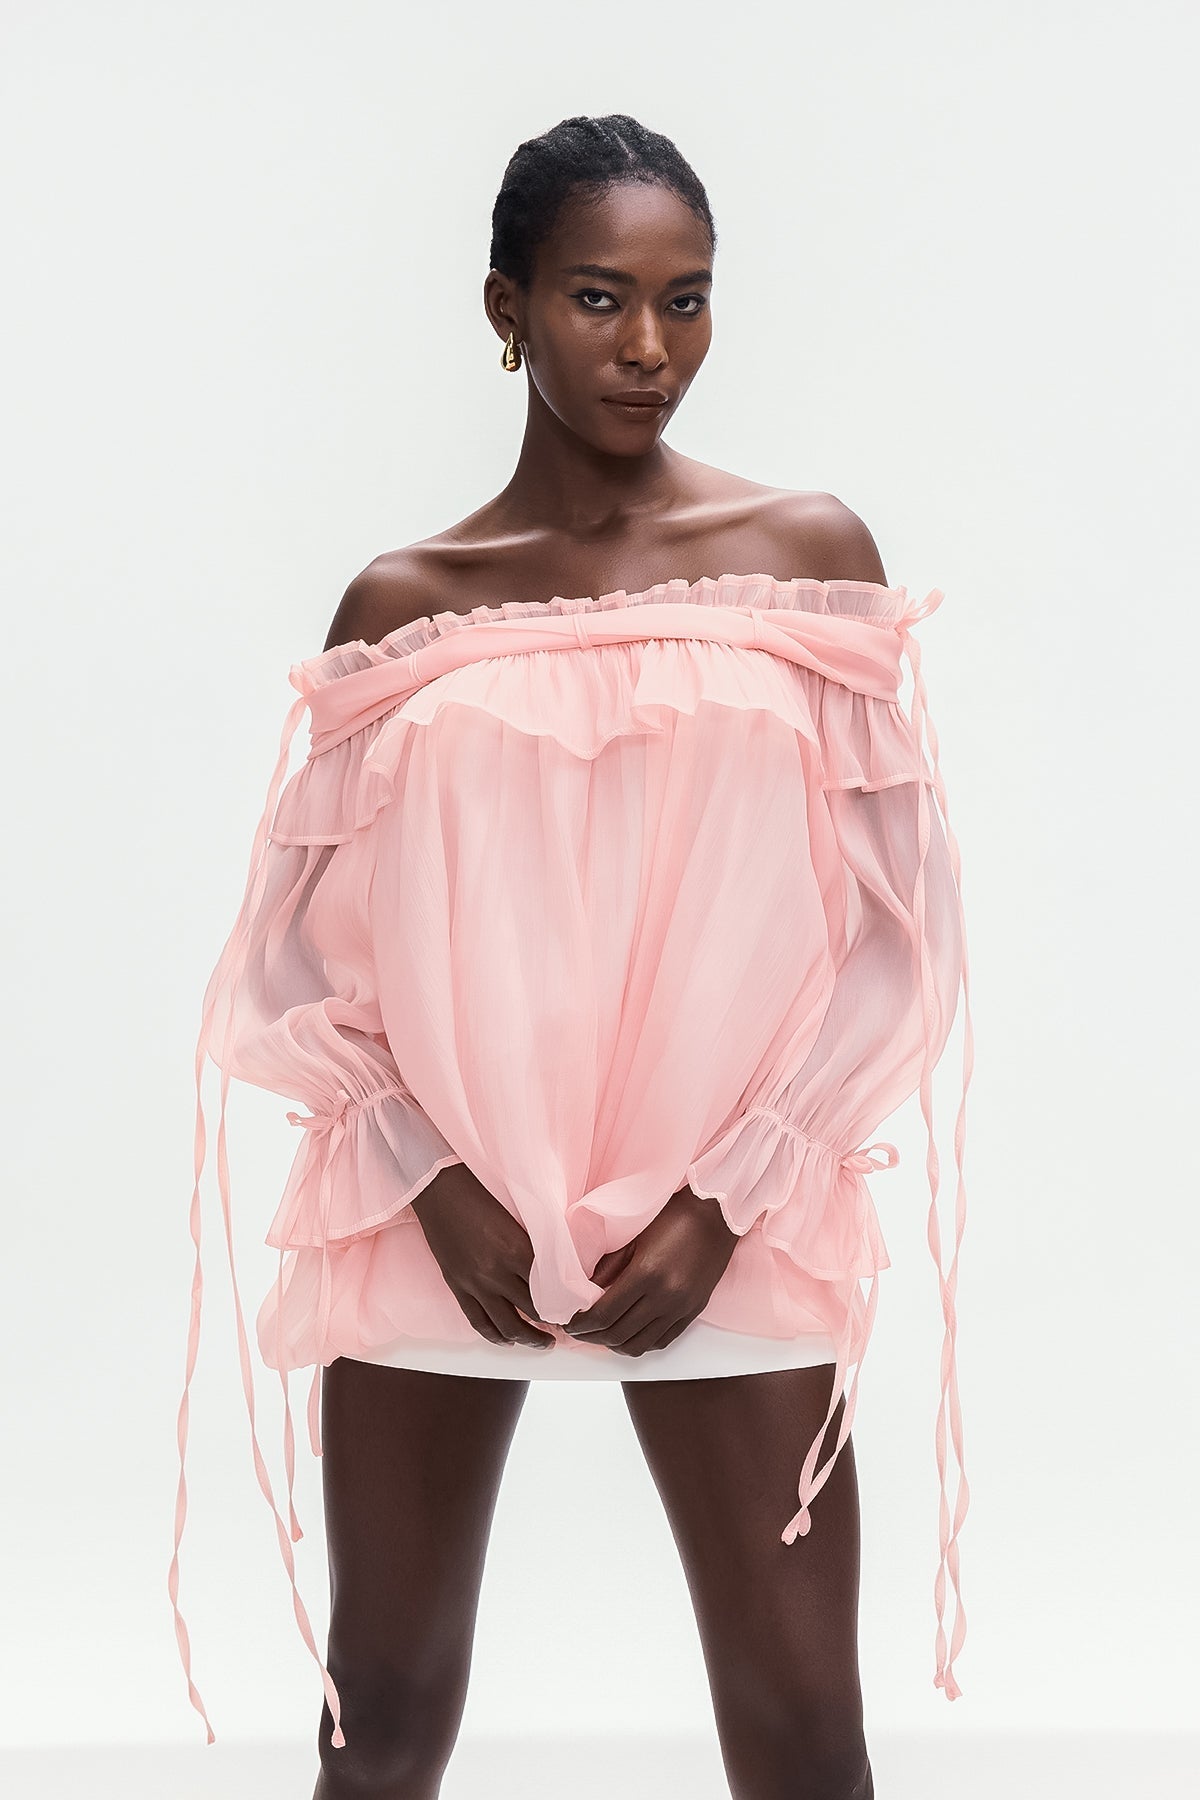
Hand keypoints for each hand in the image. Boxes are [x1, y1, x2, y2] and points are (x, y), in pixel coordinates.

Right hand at [410, 1165, 554, 1347]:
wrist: (439, 1188)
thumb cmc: (480, 1193)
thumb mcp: (516, 1218)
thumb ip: (534, 1245)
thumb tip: (557, 1268)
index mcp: (516, 1250)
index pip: (551, 1289)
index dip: (567, 1304)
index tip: (578, 1309)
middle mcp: (496, 1272)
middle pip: (533, 1311)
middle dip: (553, 1324)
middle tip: (567, 1326)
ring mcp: (474, 1283)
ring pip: (507, 1325)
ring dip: (529, 1339)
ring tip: (544, 1342)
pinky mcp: (457, 1287)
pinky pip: (478, 1322)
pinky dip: (495, 1336)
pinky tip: (508, 1340)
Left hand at [562, 1185, 739, 1357]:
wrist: (716, 1214)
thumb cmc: (672, 1217)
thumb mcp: (634, 1236)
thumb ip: (608, 1266)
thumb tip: (584, 1291)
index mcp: (647, 1273)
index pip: (604, 1314)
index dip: (581, 1324)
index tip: (568, 1322)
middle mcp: (665, 1296)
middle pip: (618, 1334)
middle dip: (591, 1336)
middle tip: (578, 1330)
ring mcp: (681, 1308)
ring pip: (639, 1345)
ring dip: (614, 1345)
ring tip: (600, 1334)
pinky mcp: (693, 1312)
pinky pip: (661, 1342)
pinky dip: (640, 1344)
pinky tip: (627, 1334)